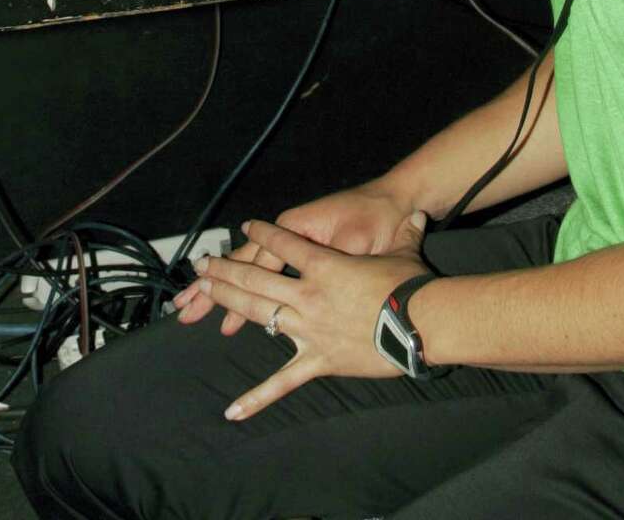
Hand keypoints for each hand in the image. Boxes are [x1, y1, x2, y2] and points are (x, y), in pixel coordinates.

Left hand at [174, 210, 429, 420]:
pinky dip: (257, 398)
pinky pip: (283, 382)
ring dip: (228, 302)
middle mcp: (308, 295)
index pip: (284, 243)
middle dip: (226, 269)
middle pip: (256, 277)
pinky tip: (232, 411)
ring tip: (204, 294)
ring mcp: (309, 329)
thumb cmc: (410, 285)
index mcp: (324, 265)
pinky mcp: (318, 360)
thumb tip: (421, 212)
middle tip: (203, 264)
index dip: (262, 232)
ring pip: (259, 312)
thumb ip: (406, 231)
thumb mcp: (404, 250)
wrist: (421, 323)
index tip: (246, 226)